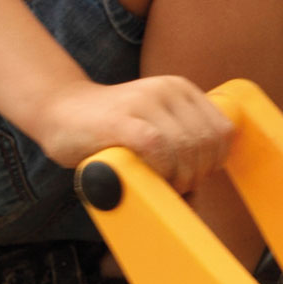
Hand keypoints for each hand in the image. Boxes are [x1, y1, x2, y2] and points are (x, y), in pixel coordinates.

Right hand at [36, 75, 234, 194]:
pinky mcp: (122, 120)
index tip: (196, 176)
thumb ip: (181, 144)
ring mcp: (144, 102)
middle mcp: (167, 90)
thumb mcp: (156, 125)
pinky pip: (158, 147)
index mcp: (181, 89)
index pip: (223, 130)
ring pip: (186, 146)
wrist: (59, 111)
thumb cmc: (110, 129)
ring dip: (180, 176)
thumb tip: (200, 194)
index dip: (215, 161)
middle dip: (198, 173)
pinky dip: (162, 169)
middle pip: (206, 142)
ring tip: (164, 185)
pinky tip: (151, 177)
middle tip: (177, 186)